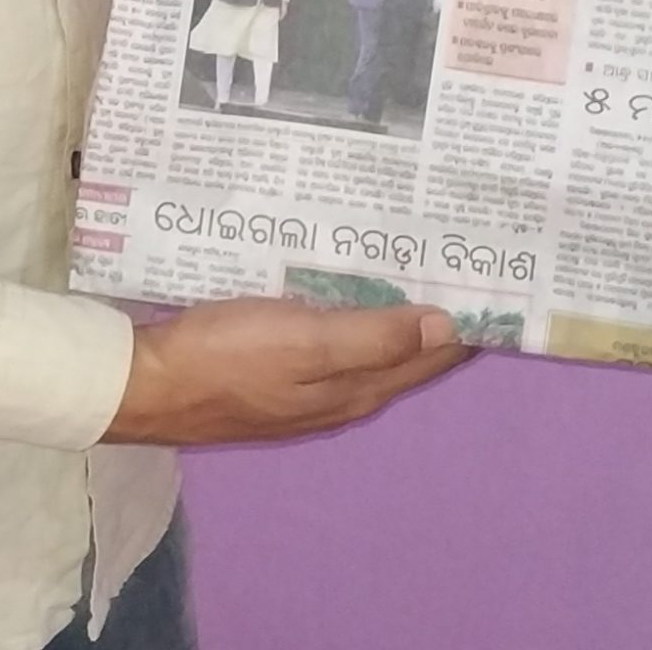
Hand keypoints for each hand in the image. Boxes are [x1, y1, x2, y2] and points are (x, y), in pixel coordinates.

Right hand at [104, 296, 470, 445]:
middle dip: (443, 314)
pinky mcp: (279, 368)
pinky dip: (359, 313)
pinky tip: (351, 286)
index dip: (470, 324)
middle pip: (408, 353)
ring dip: (402, 311)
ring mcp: (309, 385)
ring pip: (374, 345)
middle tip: (471, 260)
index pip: (433, 355)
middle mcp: (343, 392)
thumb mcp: (304, 342)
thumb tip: (448, 327)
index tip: (502, 281)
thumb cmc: (228, 357)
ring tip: (423, 263)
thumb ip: (373, 337)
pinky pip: (338, 337)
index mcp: (357, 387)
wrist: (149, 384)